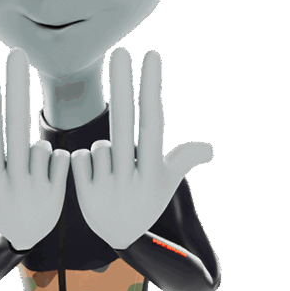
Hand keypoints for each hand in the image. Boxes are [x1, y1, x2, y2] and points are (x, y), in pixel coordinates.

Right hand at [0, 48, 69, 251]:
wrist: (26, 238)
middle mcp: (6, 180)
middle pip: (14, 126)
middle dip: (16, 87)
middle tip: (17, 52)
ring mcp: (33, 188)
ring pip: (43, 146)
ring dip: (40, 153)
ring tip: (32, 175)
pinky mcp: (57, 193)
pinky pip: (63, 159)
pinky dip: (58, 163)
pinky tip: (50, 181)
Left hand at [70, 48, 213, 250]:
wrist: (122, 240)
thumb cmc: (146, 201)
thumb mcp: (167, 182)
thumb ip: (183, 159)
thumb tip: (211, 148)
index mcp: (154, 169)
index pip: (154, 121)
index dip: (152, 88)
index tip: (152, 54)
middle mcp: (133, 178)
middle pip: (124, 123)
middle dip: (121, 86)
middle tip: (119, 50)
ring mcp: (108, 187)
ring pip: (97, 146)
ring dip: (102, 155)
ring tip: (111, 178)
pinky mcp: (85, 193)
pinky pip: (77, 159)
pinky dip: (83, 164)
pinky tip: (92, 181)